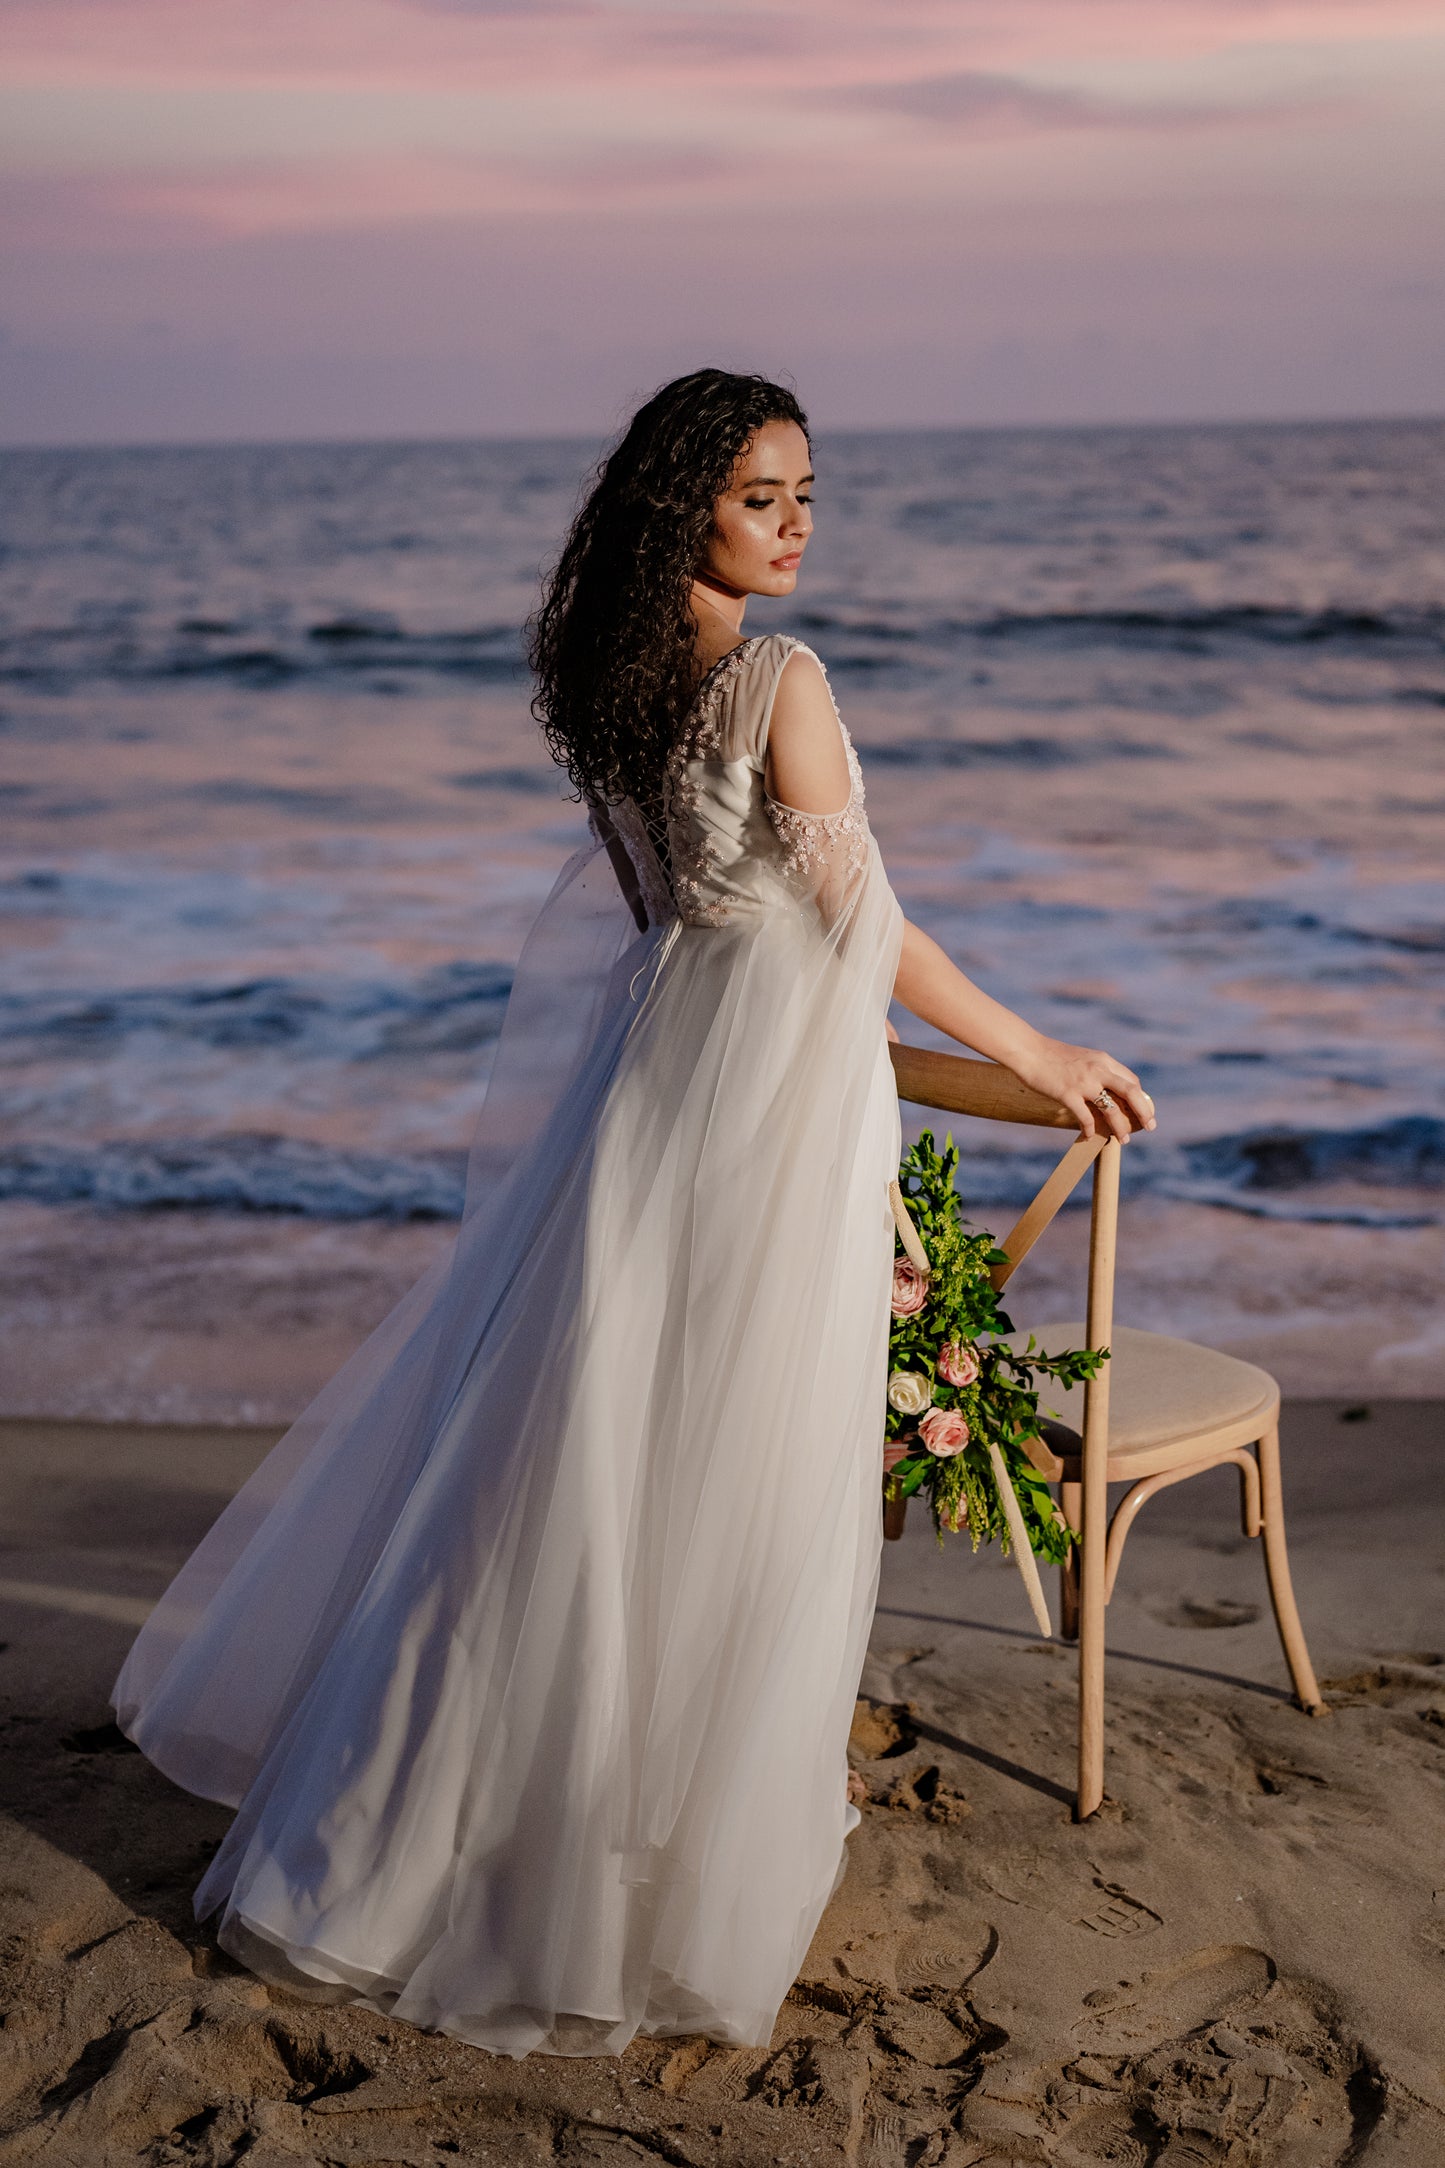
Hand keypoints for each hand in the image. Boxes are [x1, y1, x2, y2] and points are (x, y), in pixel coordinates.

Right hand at [1009, 1035, 1155, 1141]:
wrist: (1028, 1051)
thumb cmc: (1051, 1056)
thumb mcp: (1082, 1058)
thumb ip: (1096, 1071)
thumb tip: (1106, 1090)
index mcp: (1103, 1060)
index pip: (1131, 1080)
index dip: (1141, 1097)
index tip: (1143, 1110)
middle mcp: (1098, 1070)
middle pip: (1132, 1093)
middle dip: (1144, 1112)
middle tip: (1149, 1127)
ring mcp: (1083, 1082)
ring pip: (1111, 1109)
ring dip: (1120, 1127)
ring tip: (1124, 1139)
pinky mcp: (1067, 1094)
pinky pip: (1085, 1117)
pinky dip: (1090, 1129)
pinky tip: (1090, 1136)